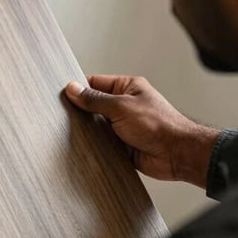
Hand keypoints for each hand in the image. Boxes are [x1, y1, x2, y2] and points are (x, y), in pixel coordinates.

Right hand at [65, 75, 220, 187]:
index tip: (61, 94)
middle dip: (79, 111)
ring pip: (94, 125)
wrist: (177, 154)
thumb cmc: (159, 124)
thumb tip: (73, 89)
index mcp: (126, 88)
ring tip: (67, 131)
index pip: (95, 83)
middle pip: (92, 105)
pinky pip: (100, 142)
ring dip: (85, 129)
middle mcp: (123, 105)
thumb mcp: (121, 106)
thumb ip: (94, 99)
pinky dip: (92, 144)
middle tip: (60, 115)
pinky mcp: (120, 144)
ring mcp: (121, 125)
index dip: (78, 88)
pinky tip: (80, 146)